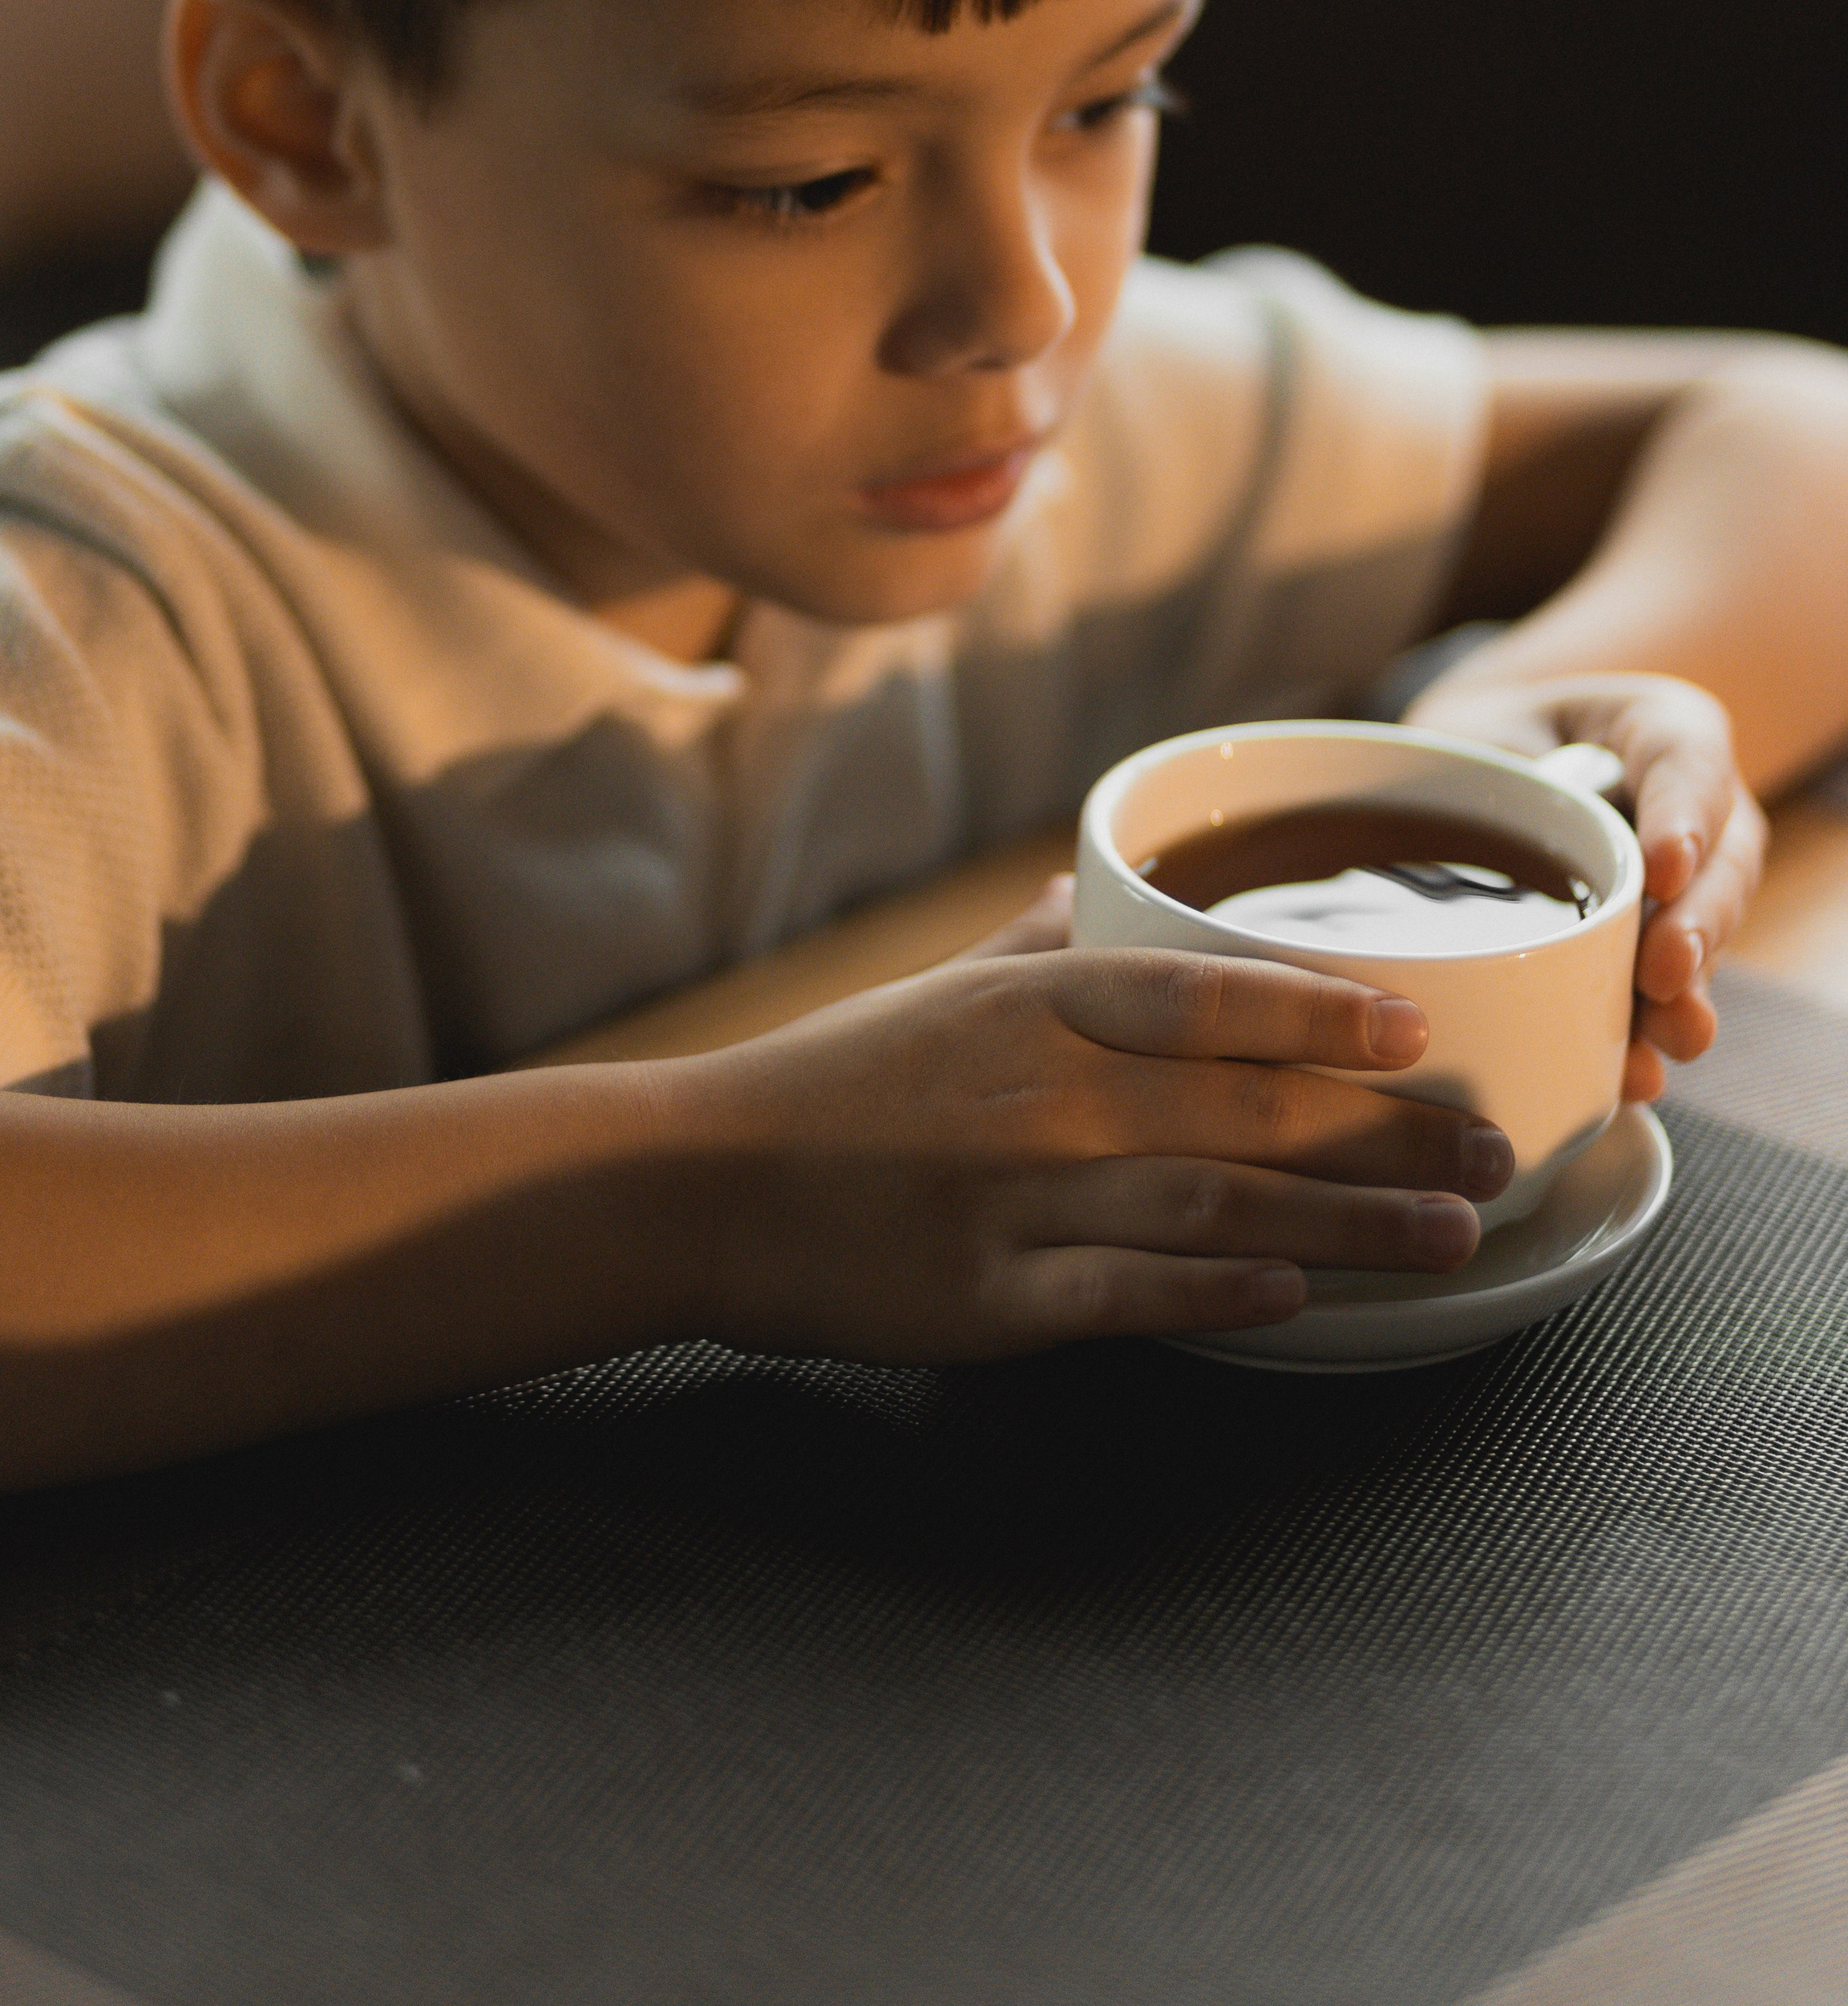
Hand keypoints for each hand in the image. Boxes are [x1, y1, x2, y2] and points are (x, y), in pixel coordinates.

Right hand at [671, 897, 1513, 1361]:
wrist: (700, 1181)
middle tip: (1494, 1150)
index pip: (1208, 994)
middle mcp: (1046, 1093)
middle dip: (1387, 1134)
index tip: (1420, 1029)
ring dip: (1349, 1221)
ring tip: (1451, 1236)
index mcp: (1038, 1006)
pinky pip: (1130, 1295)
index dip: (1324, 1010)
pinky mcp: (993, 1296)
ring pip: (1219, 1205)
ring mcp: (1020, 1197)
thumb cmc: (832, 1080)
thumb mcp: (942, 987)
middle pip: (1249, 1109)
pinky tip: (1302, 1298)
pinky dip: (1222, 1294)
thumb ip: (1044, 947)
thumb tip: (1108, 896)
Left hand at [1402, 669, 1766, 1102]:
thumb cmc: (1485, 744)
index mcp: (1659, 729)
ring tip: (1669, 1035)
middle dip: (1696, 925)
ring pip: (1709, 930)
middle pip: (1720, 862)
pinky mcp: (1663, 942)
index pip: (1686, 761)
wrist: (1479, 776)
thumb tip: (1484, 840)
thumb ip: (1496, 775)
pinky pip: (1671, 984)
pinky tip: (1635, 1072)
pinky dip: (1650, 1029)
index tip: (1664, 870)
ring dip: (1688, 990)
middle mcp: (1695, 807)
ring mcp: (1691, 879)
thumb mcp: (1481, 732)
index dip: (1683, 818)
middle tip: (1665, 974)